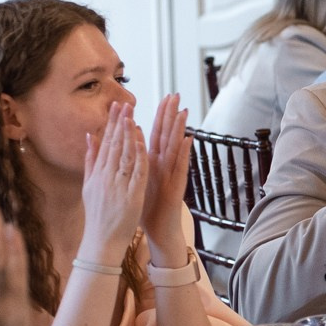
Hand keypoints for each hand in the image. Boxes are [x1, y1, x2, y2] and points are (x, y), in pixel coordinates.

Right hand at [76, 103, 149, 263]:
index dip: (111, 124)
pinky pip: (135, 173)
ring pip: (123, 155)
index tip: (116, 107)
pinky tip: (140, 143)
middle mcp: (105, 176)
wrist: (101, 241)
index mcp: (97, 173)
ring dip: (128, 134)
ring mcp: (117, 185)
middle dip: (119, 123)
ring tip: (132, 116)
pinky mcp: (130, 195)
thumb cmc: (97, 215)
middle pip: (113, 146)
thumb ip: (90, 160)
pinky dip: (137, 158)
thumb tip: (88, 137)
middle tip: (124, 103)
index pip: (105, 143)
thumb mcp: (88, 185)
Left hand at [142, 94, 192, 257]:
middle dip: (171, 115)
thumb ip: (139, 158)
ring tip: (183, 111)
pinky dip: (183, 154)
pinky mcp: (176, 188)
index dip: (160, 115)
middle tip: (176, 94)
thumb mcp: (140, 178)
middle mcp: (164, 166)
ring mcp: (172, 176)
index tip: (164, 96)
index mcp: (153, 163)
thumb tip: (137, 135)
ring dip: (179, 130)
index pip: (157, 134)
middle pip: (168, 136)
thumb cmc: (149, 207)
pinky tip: (188, 140)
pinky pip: (180, 168)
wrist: (159, 231)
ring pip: (176, 149)